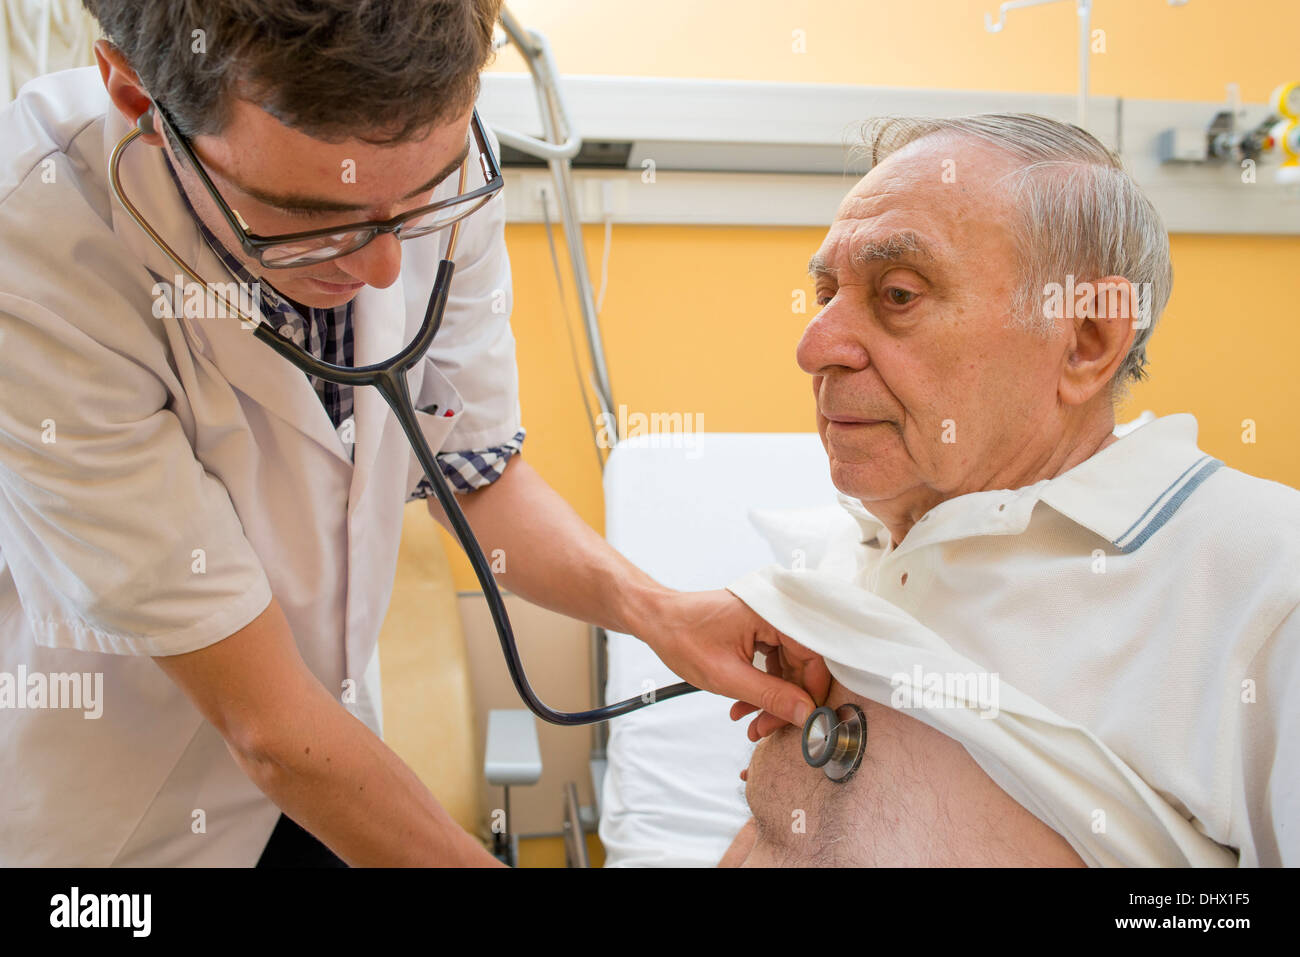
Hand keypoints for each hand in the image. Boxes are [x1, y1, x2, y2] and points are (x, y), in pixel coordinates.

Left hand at [634, 588, 830, 738]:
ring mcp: (767, 619)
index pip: (813, 655)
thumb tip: (807, 714)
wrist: (656, 620)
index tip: (804, 719)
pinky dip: (762, 684)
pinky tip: (744, 704)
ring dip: (771, 697)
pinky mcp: (758, 628)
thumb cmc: (682, 638)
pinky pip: (773, 660)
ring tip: (750, 720)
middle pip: (800, 664)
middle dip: (785, 701)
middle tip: (766, 728)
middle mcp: (776, 612)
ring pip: (786, 666)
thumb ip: (771, 696)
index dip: (811, 691)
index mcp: (773, 613)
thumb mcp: (727, 676)